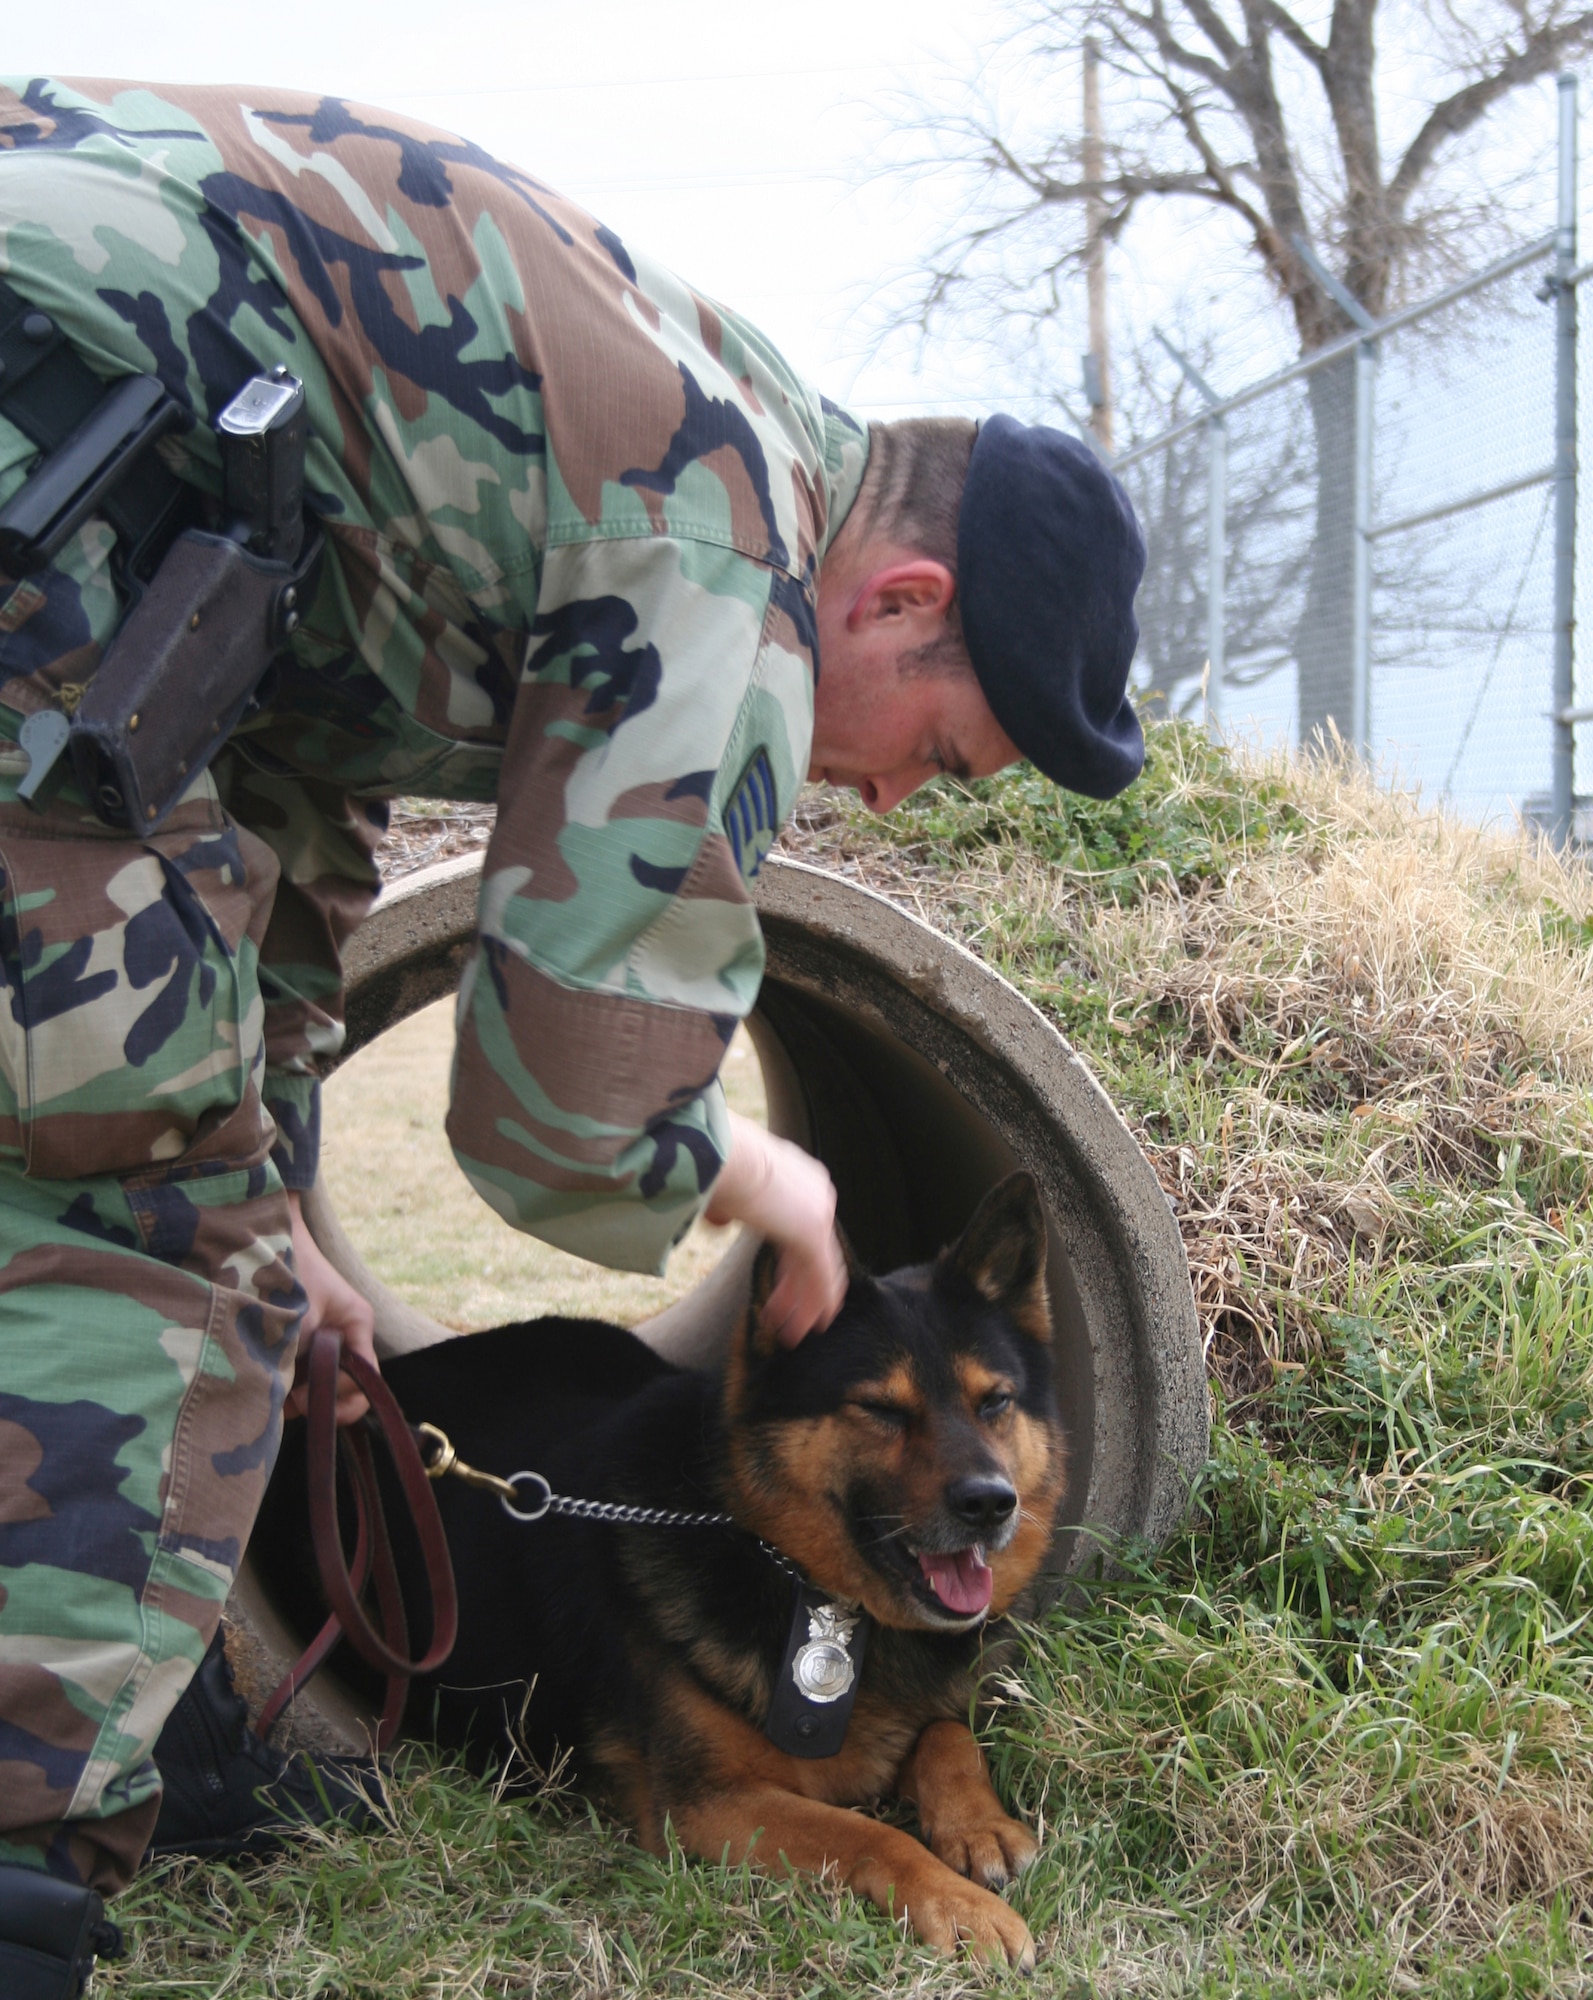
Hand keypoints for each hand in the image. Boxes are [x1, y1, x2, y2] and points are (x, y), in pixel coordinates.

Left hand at [284, 1189, 379, 1424]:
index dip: (339, 1396)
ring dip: (300, 1397)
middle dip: (321, 1402)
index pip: (365, 1380)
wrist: (265, 1242)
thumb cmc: (288, 1274)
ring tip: (272, 1395)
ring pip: (323, 1387)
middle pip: (349, 1389)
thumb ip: (302, 1360)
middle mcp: (347, 1337)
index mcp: (357, 1326)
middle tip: (290, 1402)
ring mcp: (325, 1343)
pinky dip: (287, 1387)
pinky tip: (266, 1384)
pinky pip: (303, 1378)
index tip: (302, 1396)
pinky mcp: (302, 1347)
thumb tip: (289, 1403)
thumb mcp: (299, 1320)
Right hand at [704, 1111, 846, 1345]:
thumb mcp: (720, 1186)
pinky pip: (821, 1276)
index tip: (776, 1290)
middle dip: (797, 1290)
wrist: (720, 1152)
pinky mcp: (811, 1231)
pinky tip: (812, 1327)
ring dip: (805, 1304)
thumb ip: (726, 1206)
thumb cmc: (711, 1162)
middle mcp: (814, 1192)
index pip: (800, 1231)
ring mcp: (817, 1211)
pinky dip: (816, 1304)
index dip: (789, 1266)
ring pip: (819, 1269)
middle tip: (784, 1319)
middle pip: (813, 1253)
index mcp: (797, 1177)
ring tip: (793, 1334)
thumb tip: (718, 1220)